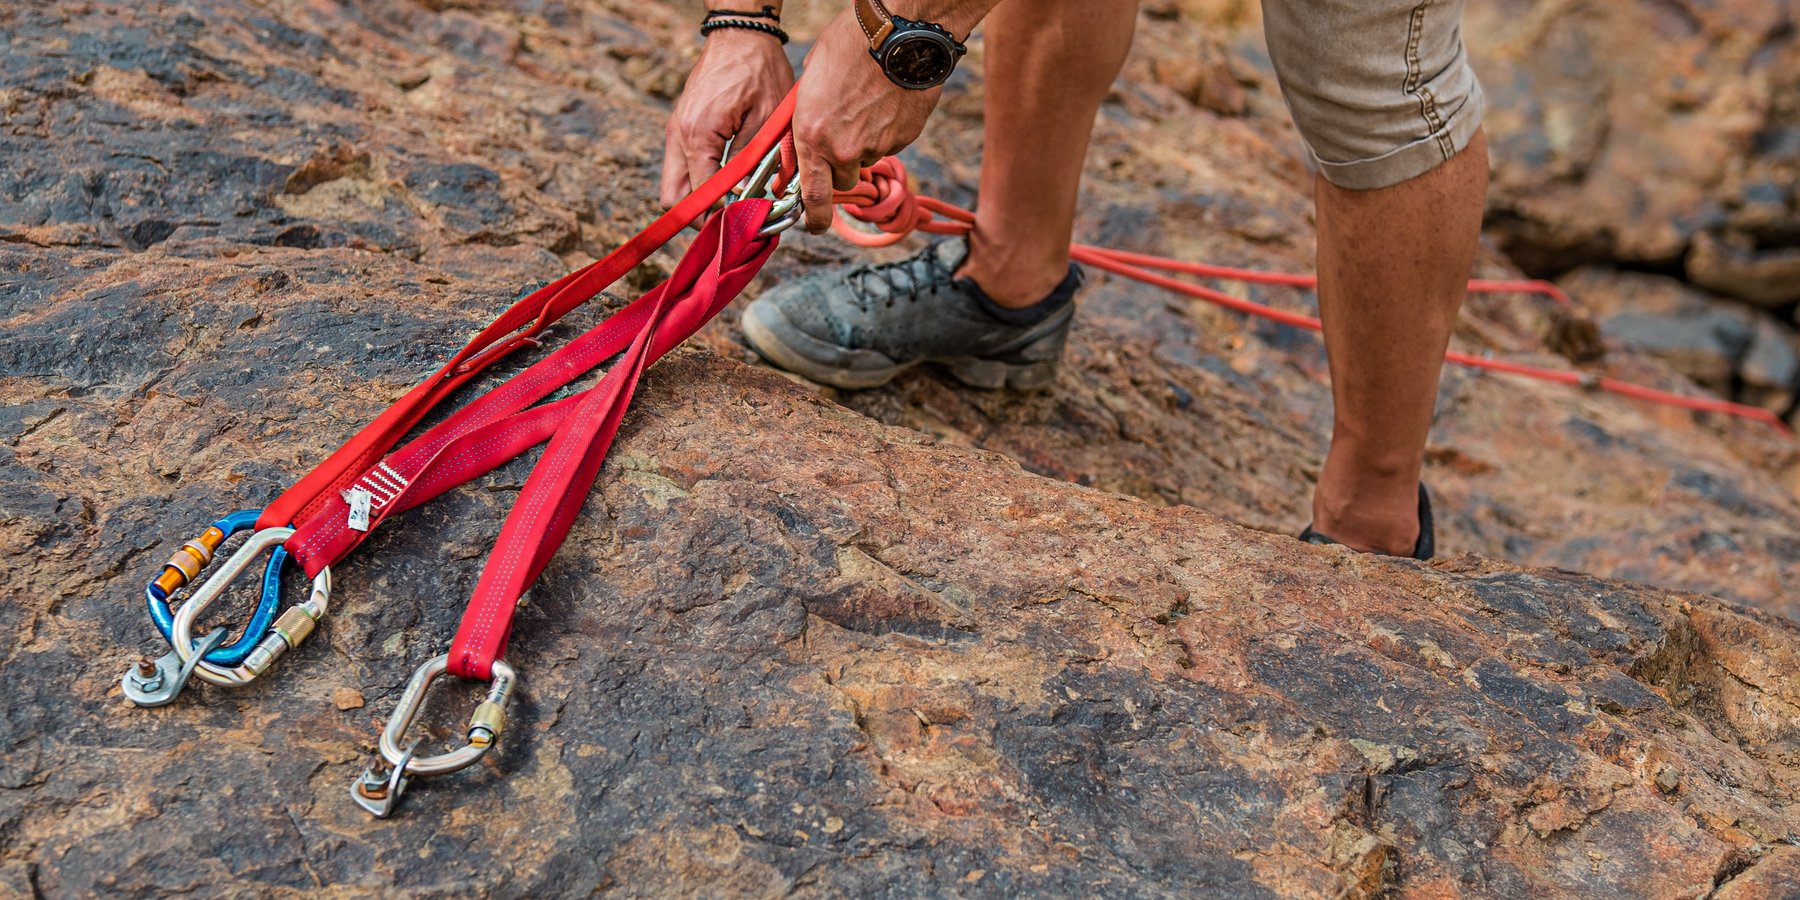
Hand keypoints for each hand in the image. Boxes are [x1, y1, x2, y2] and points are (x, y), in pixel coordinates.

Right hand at [660, 29, 794, 207]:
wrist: (740, 34)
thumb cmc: (758, 70)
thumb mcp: (766, 119)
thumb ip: (753, 162)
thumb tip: (748, 199)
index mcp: (697, 136)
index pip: (698, 197)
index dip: (719, 218)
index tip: (742, 228)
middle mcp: (678, 136)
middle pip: (673, 199)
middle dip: (699, 218)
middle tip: (731, 224)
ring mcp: (676, 131)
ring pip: (674, 185)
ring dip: (698, 200)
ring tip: (732, 206)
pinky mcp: (682, 127)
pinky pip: (682, 166)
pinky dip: (699, 181)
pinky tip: (727, 183)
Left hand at [793, 10, 943, 232]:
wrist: (897, 33)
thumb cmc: (848, 46)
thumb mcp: (811, 81)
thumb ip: (807, 116)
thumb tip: (808, 133)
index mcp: (812, 136)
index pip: (814, 196)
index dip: (815, 219)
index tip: (815, 226)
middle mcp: (844, 149)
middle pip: (843, 178)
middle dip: (842, 164)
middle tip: (845, 131)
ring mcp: (877, 145)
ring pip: (868, 157)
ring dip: (865, 141)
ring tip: (866, 103)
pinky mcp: (904, 137)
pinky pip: (892, 142)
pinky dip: (888, 128)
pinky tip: (886, 99)